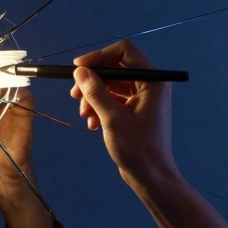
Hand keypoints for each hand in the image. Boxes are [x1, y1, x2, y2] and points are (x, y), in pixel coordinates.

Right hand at [69, 39, 176, 186]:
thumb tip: (80, 71)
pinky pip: (113, 99)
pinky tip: (91, 124)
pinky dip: (99, 108)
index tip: (78, 68)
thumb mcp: (112, 118)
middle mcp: (149, 84)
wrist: (150, 177)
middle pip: (114, 68)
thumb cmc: (137, 148)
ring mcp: (142, 97)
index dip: (99, 56)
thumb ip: (95, 92)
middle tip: (74, 95)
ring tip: (84, 114)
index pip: (124, 51)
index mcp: (152, 80)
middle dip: (93, 80)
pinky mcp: (134, 110)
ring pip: (111, 85)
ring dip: (93, 97)